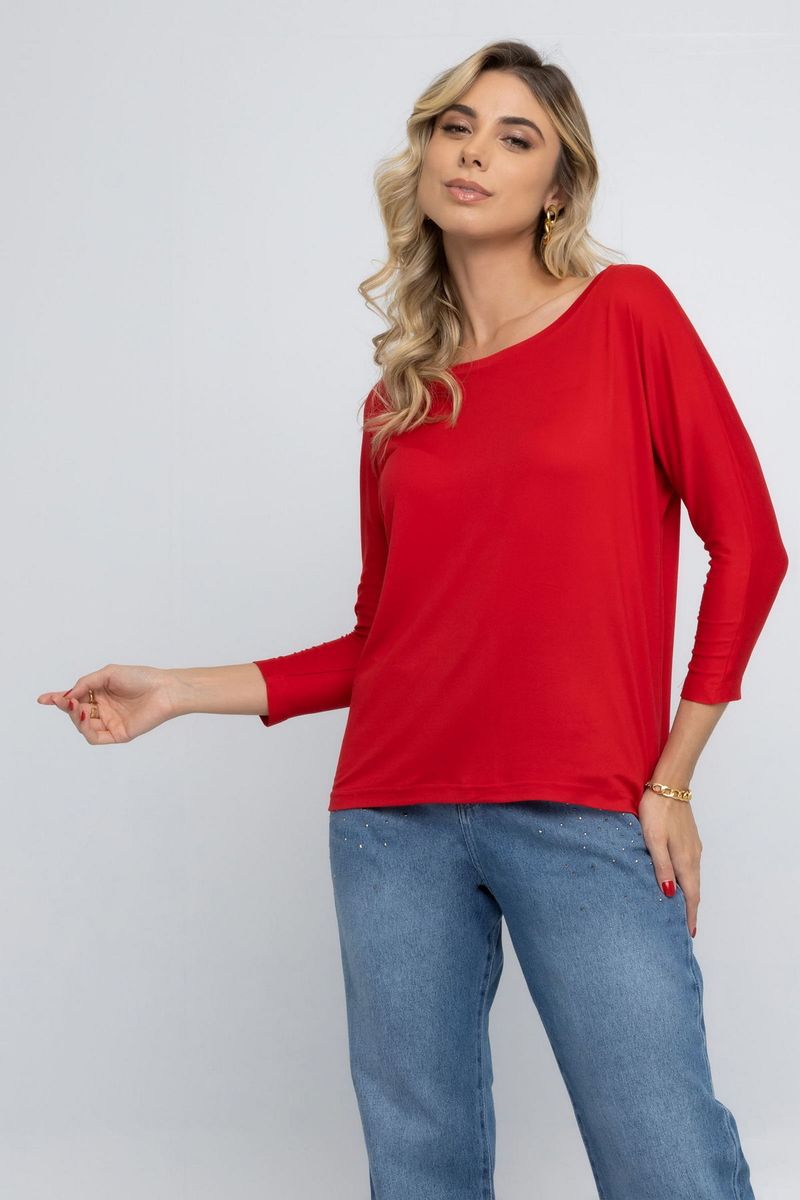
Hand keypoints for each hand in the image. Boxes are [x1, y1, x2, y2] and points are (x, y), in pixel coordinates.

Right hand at [36, 664, 176, 743]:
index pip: (75, 697)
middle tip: (63, 699)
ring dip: (74, 716)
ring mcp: (110, 722)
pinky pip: (95, 737)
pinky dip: (85, 728)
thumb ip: (86, 683)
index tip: (42, 699)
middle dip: (66, 705)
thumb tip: (67, 695)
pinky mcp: (118, 734)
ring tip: (75, 705)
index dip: (58, 699)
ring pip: (83, 725)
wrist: (164, 689)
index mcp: (100, 693)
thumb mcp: (108, 674)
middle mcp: (103, 709)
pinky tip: (84, 715)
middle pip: (76, 712)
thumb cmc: (140, 677)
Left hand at [638, 788, 701, 938]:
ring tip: (681, 910)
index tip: (689, 933)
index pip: (691, 895)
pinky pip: (690, 867)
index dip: (690, 915)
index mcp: (684, 859)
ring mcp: (693, 847)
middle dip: (691, 909)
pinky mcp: (689, 839)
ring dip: (689, 895)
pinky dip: (687, 880)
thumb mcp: (654, 840)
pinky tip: (678, 882)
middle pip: (694, 889)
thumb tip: (671, 895)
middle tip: (684, 928)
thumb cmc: (656, 812)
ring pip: (692, 878)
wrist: (668, 785)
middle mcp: (693, 856)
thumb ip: (662, 867)